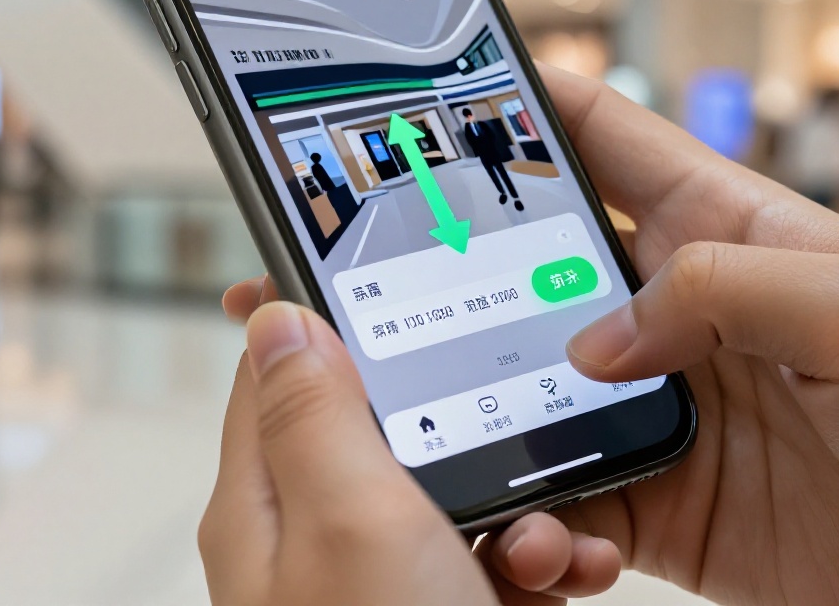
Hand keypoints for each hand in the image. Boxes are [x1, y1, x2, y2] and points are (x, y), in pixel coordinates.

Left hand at [202, 301, 621, 605]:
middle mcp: (321, 545)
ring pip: (459, 496)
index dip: (328, 313)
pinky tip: (569, 579)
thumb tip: (272, 317)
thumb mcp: (349, 522)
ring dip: (525, 503)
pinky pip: (500, 560)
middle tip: (516, 432)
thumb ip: (312, 414)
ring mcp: (388, 589)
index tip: (383, 264)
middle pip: (392, 429)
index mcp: (268, 507)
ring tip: (552, 548)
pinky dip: (545, 561)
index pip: (278, 371)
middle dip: (470, 425)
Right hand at [223, 66, 838, 604]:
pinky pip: (564, 498)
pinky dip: (532, 514)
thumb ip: (714, 289)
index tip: (422, 94)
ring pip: (527, 390)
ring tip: (431, 425)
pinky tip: (536, 527)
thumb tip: (592, 336)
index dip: (512, 107)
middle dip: (447, 273)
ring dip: (477, 409)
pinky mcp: (661, 504)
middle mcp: (677, 312)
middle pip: (529, 272)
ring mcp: (662, 408)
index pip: (598, 139)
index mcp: (725, 228)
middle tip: (369, 285)